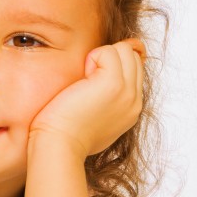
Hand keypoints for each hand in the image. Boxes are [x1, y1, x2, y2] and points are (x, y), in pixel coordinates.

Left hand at [29, 39, 145, 157]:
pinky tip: (82, 79)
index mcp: (132, 108)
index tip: (93, 77)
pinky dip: (92, 57)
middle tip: (87, 82)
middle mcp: (134, 100)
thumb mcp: (96, 116)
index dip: (115, 64)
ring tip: (85, 81)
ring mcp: (127, 92)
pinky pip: (108, 51)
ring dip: (100, 57)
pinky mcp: (113, 83)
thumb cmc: (68, 133)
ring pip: (123, 50)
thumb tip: (101, 72)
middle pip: (132, 56)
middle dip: (109, 58)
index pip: (135, 69)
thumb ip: (107, 97)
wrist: (60, 146)